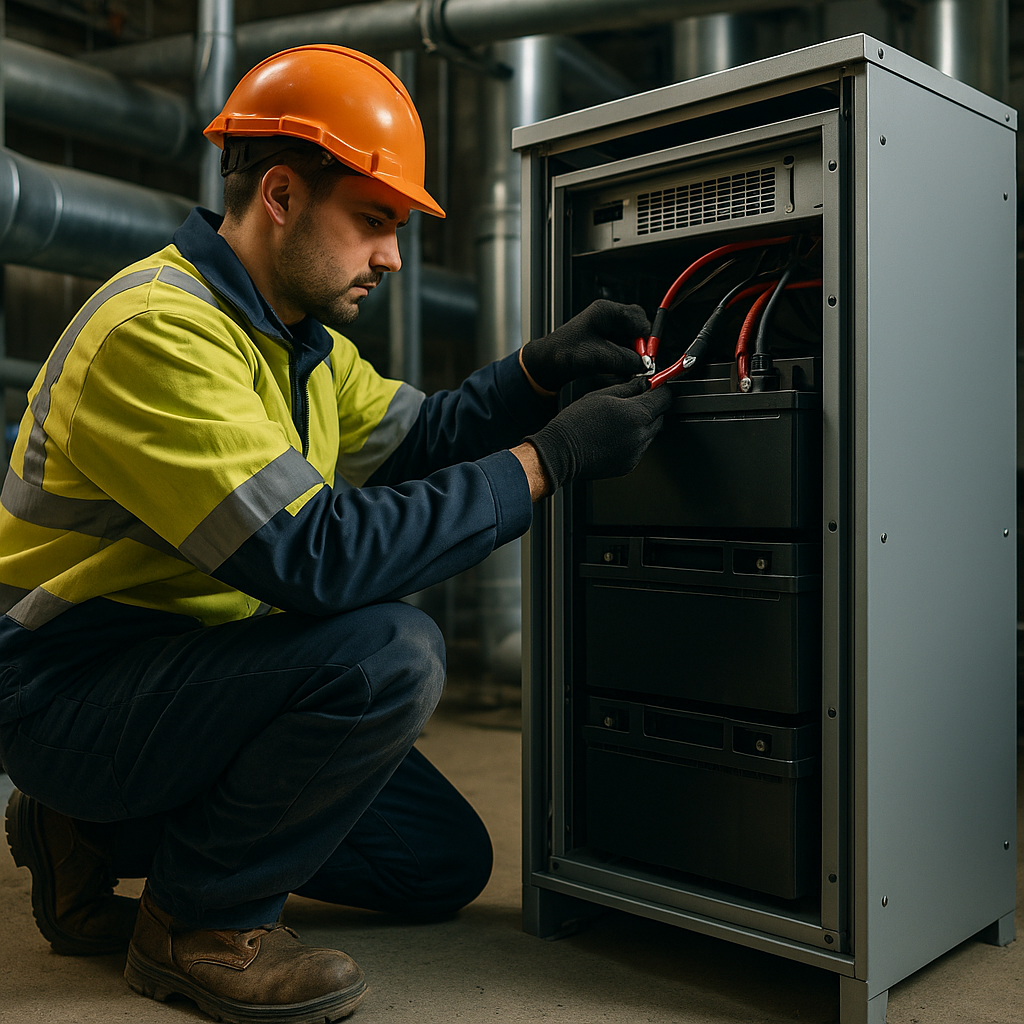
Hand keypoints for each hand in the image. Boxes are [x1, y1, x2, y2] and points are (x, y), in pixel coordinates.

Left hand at [520, 300, 648, 393]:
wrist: (547, 364)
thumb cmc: (563, 354)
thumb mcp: (596, 357)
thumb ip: (623, 359)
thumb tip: (644, 364)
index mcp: (605, 311)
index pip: (638, 318)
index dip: (645, 338)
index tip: (647, 357)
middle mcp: (608, 317)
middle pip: (637, 328)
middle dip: (640, 347)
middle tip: (639, 364)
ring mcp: (607, 329)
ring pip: (632, 340)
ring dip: (633, 356)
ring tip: (626, 369)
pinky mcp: (606, 341)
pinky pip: (624, 348)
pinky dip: (625, 360)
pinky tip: (619, 370)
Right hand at [526, 378, 673, 490]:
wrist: (562, 451)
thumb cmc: (576, 423)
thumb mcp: (602, 395)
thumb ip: (630, 388)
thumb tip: (645, 383)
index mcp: (637, 414)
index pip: (665, 397)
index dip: (661, 389)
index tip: (656, 386)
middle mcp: (640, 435)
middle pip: (661, 416)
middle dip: (652, 407)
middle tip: (635, 401)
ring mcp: (636, 452)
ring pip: (651, 433)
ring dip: (643, 424)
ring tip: (620, 420)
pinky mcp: (629, 464)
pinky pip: (640, 448)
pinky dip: (634, 440)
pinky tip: (616, 435)